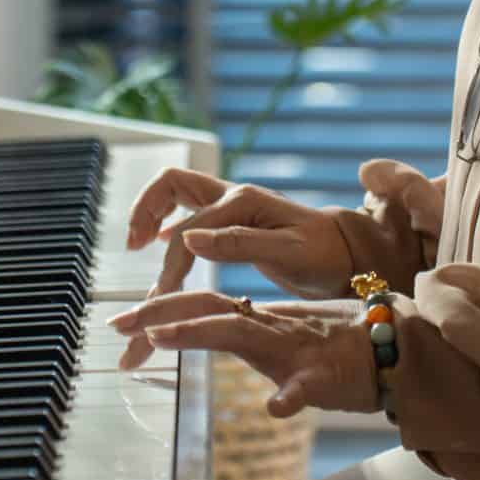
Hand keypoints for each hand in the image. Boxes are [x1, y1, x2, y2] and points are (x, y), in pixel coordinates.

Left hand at [108, 292, 377, 417]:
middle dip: (160, 312)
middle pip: (208, 308)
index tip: (121, 320)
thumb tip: (197, 329)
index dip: (161, 308)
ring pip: (242, 334)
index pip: (202, 304)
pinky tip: (276, 408)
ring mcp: (294, 352)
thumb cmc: (333, 350)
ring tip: (162, 336)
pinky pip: (305, 387)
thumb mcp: (278, 343)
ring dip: (200, 331)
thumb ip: (241, 333)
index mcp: (258, 323)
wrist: (392, 351)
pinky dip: (290, 396)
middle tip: (118, 321)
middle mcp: (268, 330)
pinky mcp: (324, 379)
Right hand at [124, 169, 354, 299]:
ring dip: (152, 212)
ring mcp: (231, 205)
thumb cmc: (324, 255)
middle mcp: (232, 195)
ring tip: (135, 243)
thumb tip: (189, 239)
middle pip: (171, 183)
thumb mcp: (286, 254)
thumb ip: (237, 244)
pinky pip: (190, 212)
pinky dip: (169, 224)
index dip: (170, 264)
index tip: (160, 296)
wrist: (348, 253)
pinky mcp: (233, 220)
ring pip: (177, 194)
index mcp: (242, 201)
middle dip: (145, 208)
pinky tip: (159, 243)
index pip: (188, 231)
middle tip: (131, 244)